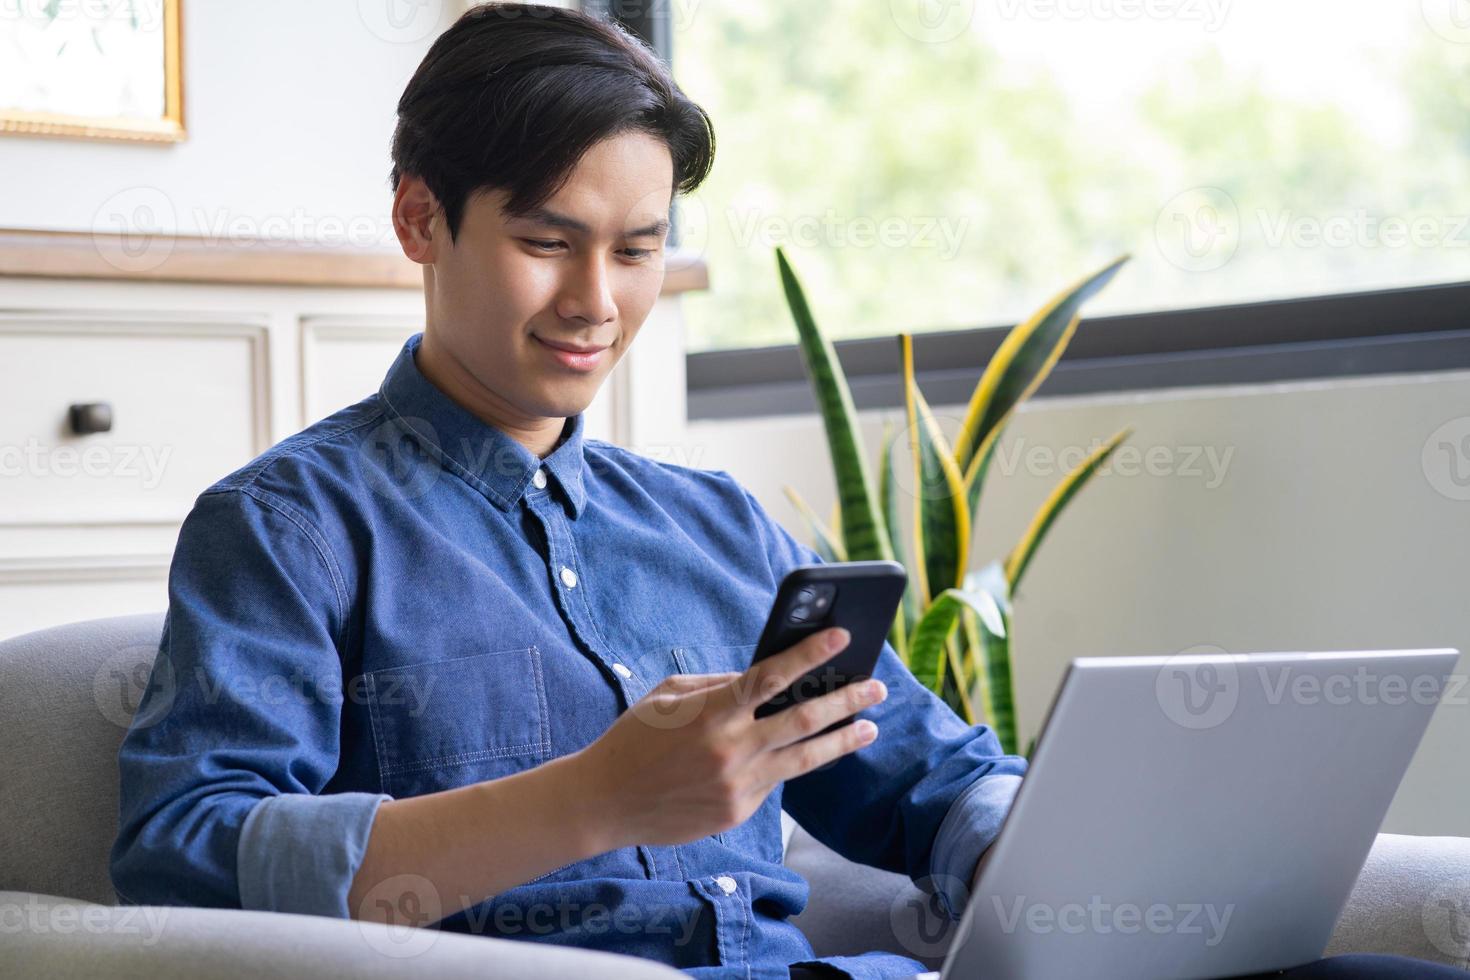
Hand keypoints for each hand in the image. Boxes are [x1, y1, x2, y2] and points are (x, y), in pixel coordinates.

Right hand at [574, 626, 887, 850]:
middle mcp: (731, 747)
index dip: (810, 654)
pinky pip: (774, 781)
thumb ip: (718, 685)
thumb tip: (764, 678)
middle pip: (804, 718)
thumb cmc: (636, 738)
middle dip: (846, 700)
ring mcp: (738, 783)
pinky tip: (808, 752)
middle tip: (876, 687)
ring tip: (869, 726)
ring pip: (805, 758)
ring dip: (842, 739)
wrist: (605, 801)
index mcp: (712, 710)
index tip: (842, 637)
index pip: (772, 675)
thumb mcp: (669, 696)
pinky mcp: (738, 810)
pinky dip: (790, 763)